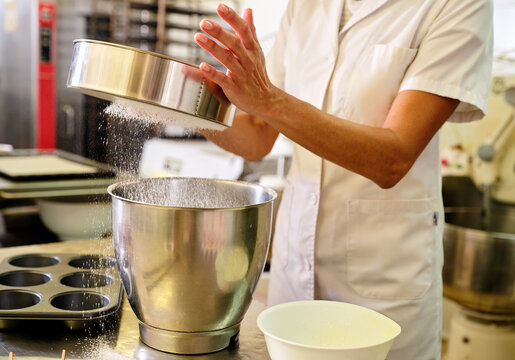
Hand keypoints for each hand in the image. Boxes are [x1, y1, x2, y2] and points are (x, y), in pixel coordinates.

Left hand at [194, 3, 278, 117]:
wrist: (265, 100)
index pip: (244, 30)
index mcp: (252, 49)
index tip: (220, 7)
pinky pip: (222, 79)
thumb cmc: (258, 74)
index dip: (232, 17)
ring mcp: (241, 74)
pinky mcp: (234, 87)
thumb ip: (250, 31)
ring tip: (198, 38)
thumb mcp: (256, 51)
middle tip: (204, 23)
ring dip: (212, 48)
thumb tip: (249, 11)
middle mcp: (247, 60)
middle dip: (219, 32)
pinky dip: (212, 72)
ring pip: (227, 59)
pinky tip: (202, 66)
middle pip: (234, 43)